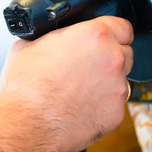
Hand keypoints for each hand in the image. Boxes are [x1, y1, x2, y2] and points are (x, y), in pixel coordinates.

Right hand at [0, 17, 133, 151]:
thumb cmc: (26, 86)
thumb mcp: (31, 44)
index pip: (123, 27)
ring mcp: (118, 88)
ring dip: (106, 85)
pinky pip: (114, 106)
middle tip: (88, 69)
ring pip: (120, 82)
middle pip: (125, 54)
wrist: (28, 124)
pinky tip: (80, 109)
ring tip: (79, 93)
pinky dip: (102, 108)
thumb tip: (58, 39)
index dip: (114, 34)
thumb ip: (56, 37)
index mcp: (96, 36)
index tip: (108, 40)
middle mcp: (113, 59)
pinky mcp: (117, 113)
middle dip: (110, 60)